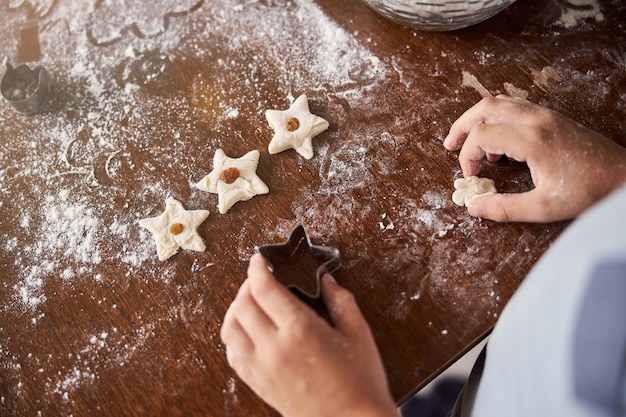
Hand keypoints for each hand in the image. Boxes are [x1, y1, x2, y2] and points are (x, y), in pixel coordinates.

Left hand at [220, 254, 399, 416]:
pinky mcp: (259, 384)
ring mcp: (263, 368)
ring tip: (250, 302)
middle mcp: (274, 348)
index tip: (259, 259)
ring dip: (235, 309)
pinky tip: (248, 331)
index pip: (263, 288)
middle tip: (259, 278)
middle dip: (247, 284)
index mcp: (300, 330)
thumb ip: (340, 300)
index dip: (257, 268)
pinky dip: (234, 336)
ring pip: (230, 329)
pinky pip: (233, 355)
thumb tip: (325, 280)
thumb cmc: (360, 382)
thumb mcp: (358, 333)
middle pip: (242, 305)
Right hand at [443, 95, 625, 222]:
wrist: (624, 176)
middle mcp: (537, 119)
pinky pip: (514, 107)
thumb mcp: (544, 207)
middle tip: (449, 145)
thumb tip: (474, 207)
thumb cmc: (589, 191)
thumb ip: (505, 208)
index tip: (472, 176)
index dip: (468, 156)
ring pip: (499, 102)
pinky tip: (498, 143)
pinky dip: (497, 119)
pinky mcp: (551, 118)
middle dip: (462, 126)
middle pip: (485, 108)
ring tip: (469, 143)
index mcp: (532, 139)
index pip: (482, 135)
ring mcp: (545, 115)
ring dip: (478, 119)